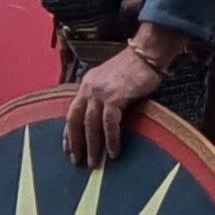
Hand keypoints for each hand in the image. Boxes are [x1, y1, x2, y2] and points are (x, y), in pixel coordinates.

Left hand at [67, 42, 169, 166]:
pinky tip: (113, 152)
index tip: (67, 148)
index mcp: (87, 84)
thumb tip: (102, 117)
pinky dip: (111, 139)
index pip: (72, 111)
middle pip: (75, 120)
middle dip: (75, 142)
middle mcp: (89, 88)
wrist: (147, 52)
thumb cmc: (135, 67)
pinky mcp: (115, 96)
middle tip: (76, 161)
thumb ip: (103, 95)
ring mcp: (101, 92)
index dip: (68, 132)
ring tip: (94, 163)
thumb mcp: (111, 80)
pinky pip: (109, 123)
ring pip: (90, 124)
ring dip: (91, 146)